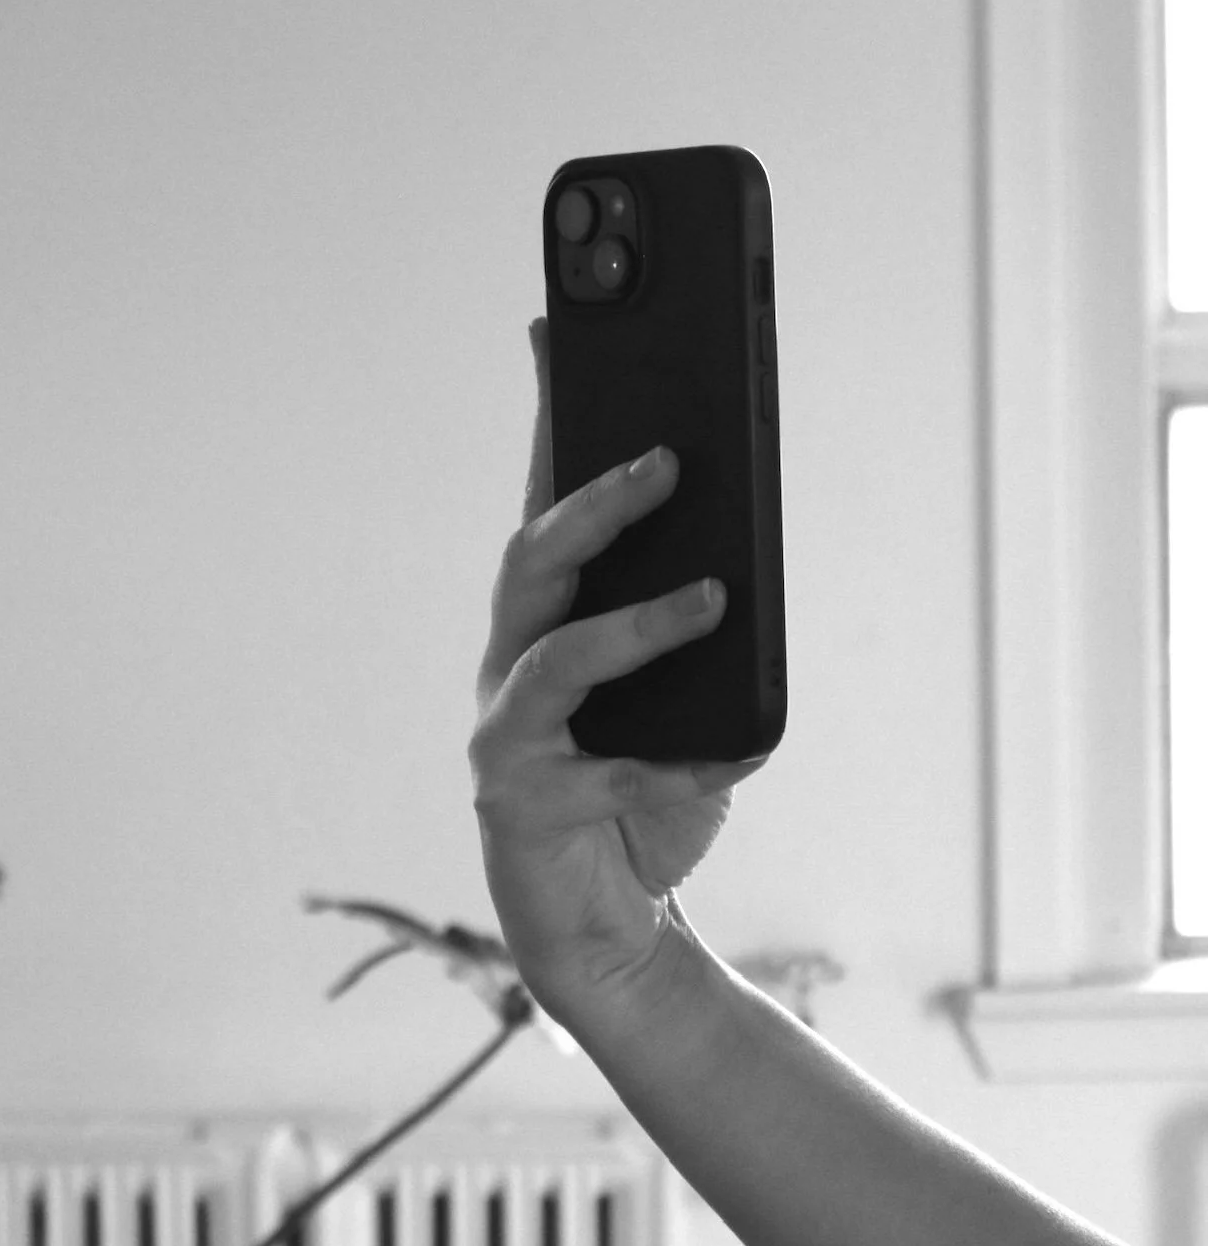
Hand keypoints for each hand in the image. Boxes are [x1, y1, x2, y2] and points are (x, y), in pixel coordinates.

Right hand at [466, 317, 765, 1025]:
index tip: (554, 325)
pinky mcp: (521, 803)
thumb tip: (739, 576)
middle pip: (533, 558)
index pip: (546, 504)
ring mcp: (506, 733)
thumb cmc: (642, 790)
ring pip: (554, 656)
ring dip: (635, 624)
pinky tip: (733, 756)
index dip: (550, 417)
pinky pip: (603, 773)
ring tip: (714, 596)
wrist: (606, 920)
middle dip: (595, 500)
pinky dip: (673, 763)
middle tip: (671, 456)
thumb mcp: (685, 698)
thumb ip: (699, 640)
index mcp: (550, 624)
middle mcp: (513, 663)